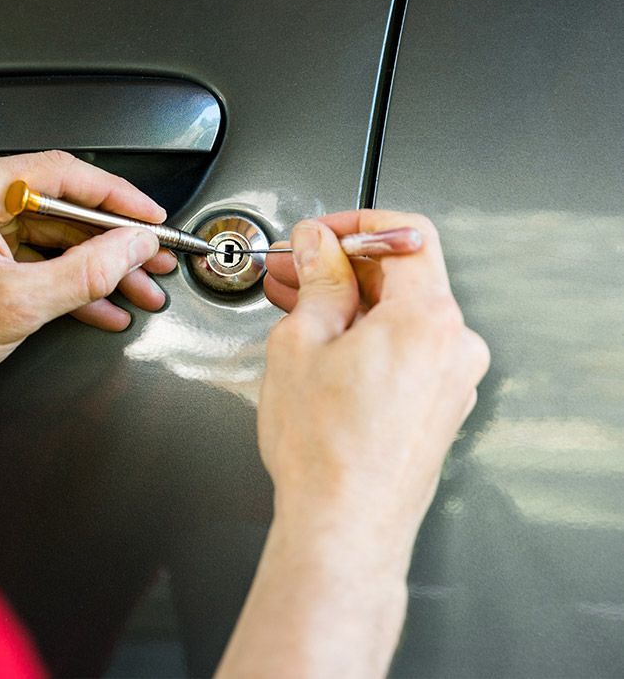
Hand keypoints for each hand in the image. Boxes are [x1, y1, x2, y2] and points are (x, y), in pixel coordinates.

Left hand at [0, 151, 177, 423]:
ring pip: (47, 231)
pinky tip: (98, 301)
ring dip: (91, 264)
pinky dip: (60, 275)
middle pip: (58, 203)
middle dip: (110, 241)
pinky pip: (25, 249)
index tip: (151, 218)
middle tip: (151, 260)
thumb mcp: (17, 306)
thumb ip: (86, 272)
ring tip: (135, 288)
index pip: (61, 173)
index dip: (117, 198)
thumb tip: (132, 247)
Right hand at [259, 210, 488, 553]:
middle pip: (404, 274)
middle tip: (293, 270)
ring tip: (296, 308)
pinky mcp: (442, 405)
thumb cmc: (325, 450)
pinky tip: (323, 346)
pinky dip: (367, 335)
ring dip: (351, 302)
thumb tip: (318, 245)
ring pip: (402, 314)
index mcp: (429, 318)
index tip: (319, 233)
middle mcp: (456, 346)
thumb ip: (317, 280)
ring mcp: (454, 379)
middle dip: (343, 266)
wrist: (344, 524)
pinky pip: (407, 349)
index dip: (355, 225)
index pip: (407, 234)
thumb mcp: (300, 342)